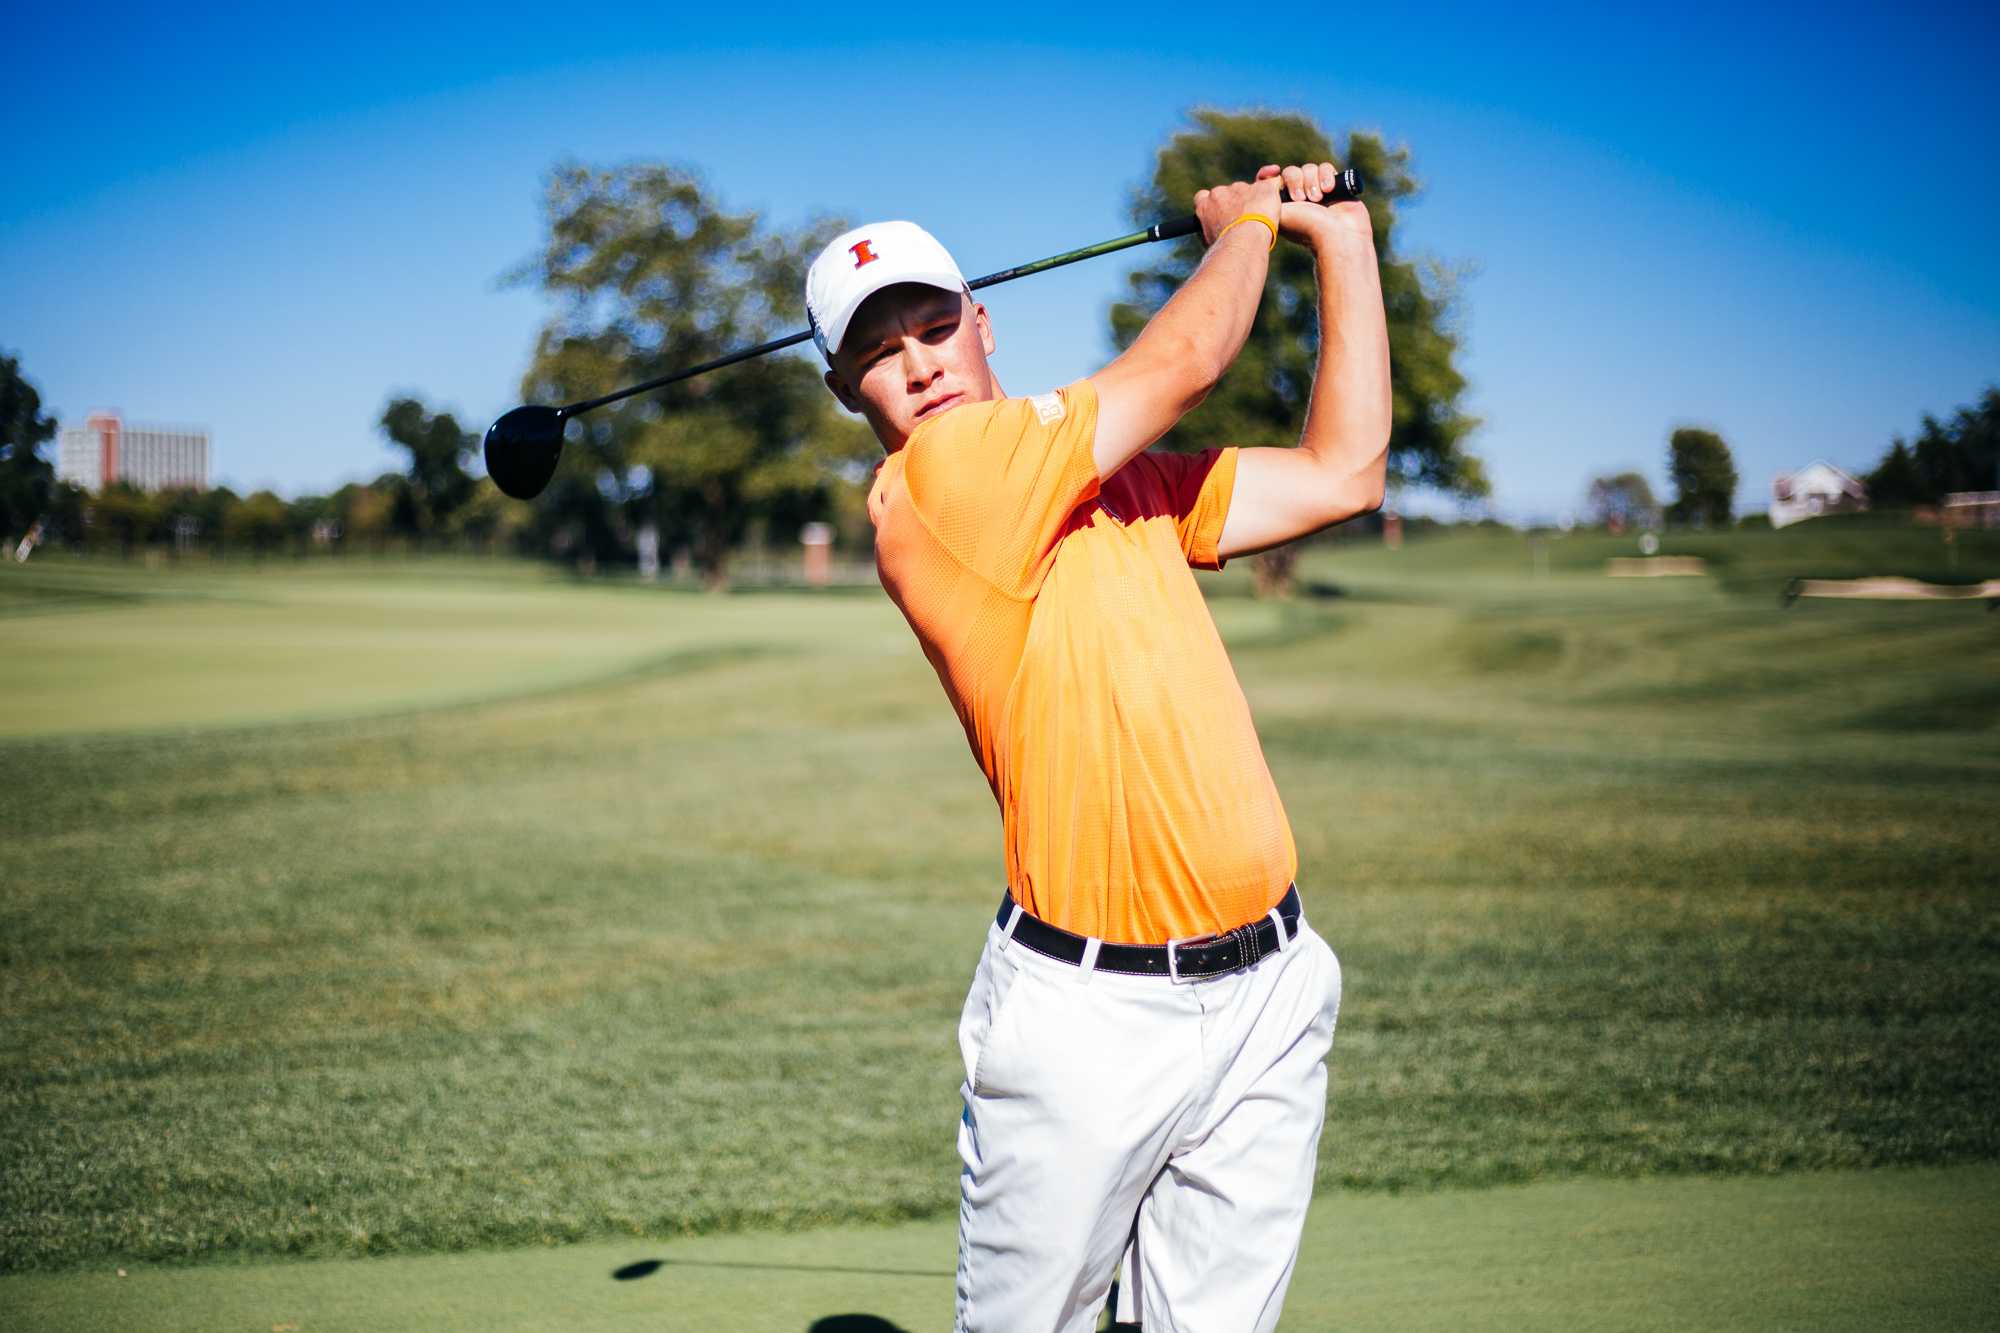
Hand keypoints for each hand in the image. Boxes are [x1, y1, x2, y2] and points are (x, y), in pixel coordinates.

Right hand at [1193, 173, 1285, 247]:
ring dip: (1255, 201)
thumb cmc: (1226, 247)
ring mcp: (1241, 188)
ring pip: (1250, 190)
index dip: (1214, 204)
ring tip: (1261, 221)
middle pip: (1229, 193)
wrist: (1244, 241)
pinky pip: (1272, 183)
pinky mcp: (1263, 188)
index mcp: (1205, 203)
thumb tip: (1213, 233)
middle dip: (1237, 203)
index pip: (1204, 197)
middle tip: (1245, 221)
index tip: (1221, 213)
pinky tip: (1276, 205)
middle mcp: (1220, 192)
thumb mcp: (1210, 241)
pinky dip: (1274, 191)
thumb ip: (1210, 229)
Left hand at [1254, 162, 1371, 248]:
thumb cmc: (1306, 227)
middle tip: (1301, 199)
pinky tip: (1328, 189)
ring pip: (1309, 168)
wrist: (1337, 235)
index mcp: (1283, 204)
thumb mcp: (1279, 213)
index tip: (1271, 172)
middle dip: (1295, 181)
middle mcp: (1299, 196)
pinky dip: (1326, 175)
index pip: (1272, 181)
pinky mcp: (1334, 185)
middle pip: (1291, 172)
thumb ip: (1266, 197)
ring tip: (1318, 198)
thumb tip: (1262, 181)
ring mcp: (1317, 190)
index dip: (1270, 174)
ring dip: (1311, 180)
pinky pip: (1326, 168)